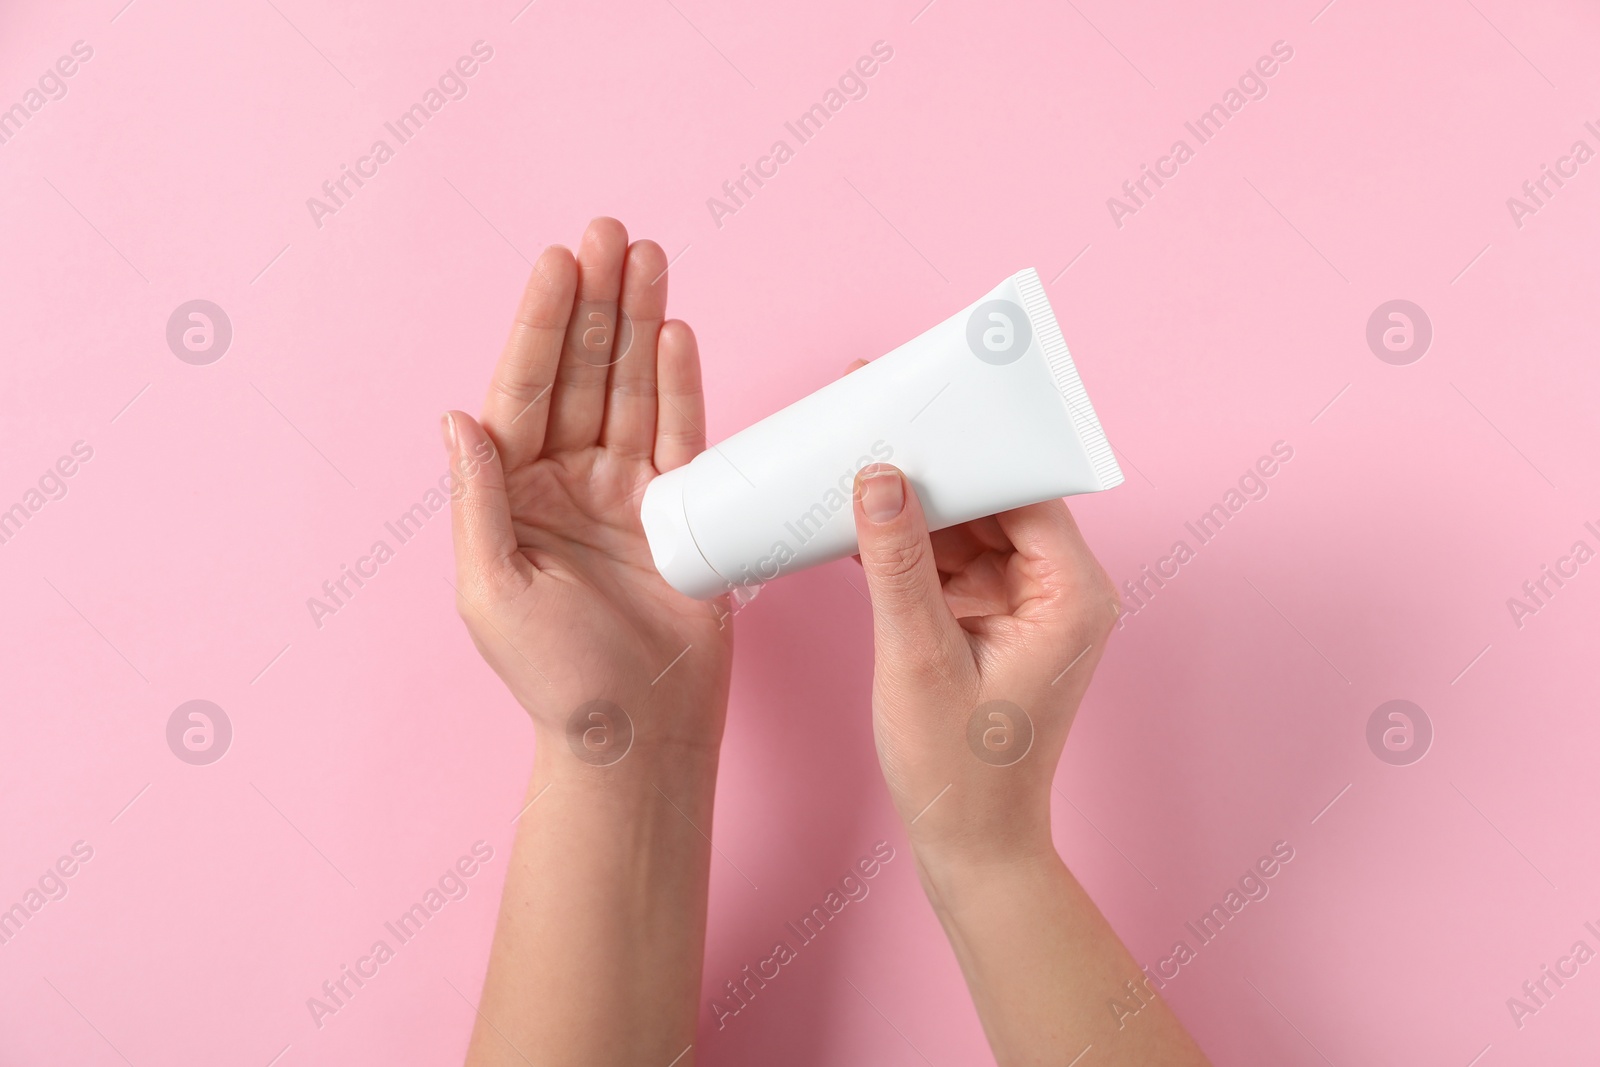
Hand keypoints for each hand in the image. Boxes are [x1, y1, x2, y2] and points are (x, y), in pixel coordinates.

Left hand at [445, 217, 732, 760]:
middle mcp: (566, 484)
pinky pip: (681, 435)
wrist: (639, 736)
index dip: (542, 324)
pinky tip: (677, 332)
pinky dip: (682, 385)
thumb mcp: (492, 591)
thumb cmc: (557, 680)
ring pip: (634, 391)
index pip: (525, 391)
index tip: (560, 260)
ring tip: (651, 256)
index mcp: (512, 496)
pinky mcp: (679, 512)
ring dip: (640, 324)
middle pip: (584, 374)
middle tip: (612, 231)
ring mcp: (626, 494)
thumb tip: (457, 418)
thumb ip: (478, 500)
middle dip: (597, 302)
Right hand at [850, 467, 1210, 1065]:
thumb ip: (898, 564)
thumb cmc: (961, 772)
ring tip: (849, 462)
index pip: (1023, 489)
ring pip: (966, 529)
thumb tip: (878, 475)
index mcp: (1071, 593)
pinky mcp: (991, 620)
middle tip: (868, 417)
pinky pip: (948, 565)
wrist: (970, 847)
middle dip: (931, 468)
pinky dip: (905, 549)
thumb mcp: (919, 659)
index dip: (969, 445)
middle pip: (993, 500)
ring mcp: (1024, 605)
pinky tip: (854, 523)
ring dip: (911, 507)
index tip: (916, 403)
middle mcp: (1058, 590)